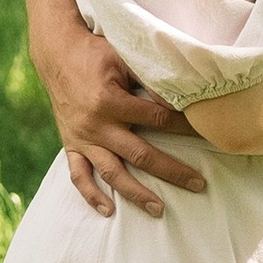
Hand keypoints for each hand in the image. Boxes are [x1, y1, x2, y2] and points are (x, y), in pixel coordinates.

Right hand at [38, 16, 206, 217]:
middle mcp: (96, 125)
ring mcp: (82, 138)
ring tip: (159, 210)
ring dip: (136, 193)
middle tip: (198, 184)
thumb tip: (181, 96)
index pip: (156, 119)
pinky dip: (91, 195)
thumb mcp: (124, 57)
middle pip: (140, 155)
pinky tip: (108, 210)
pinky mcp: (71, 145)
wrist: (56, 53)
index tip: (206, 135)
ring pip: (112, 173)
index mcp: (111, 101)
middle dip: (171, 171)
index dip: (183, 127)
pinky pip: (78, 176)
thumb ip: (149, 78)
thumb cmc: (96, 52)